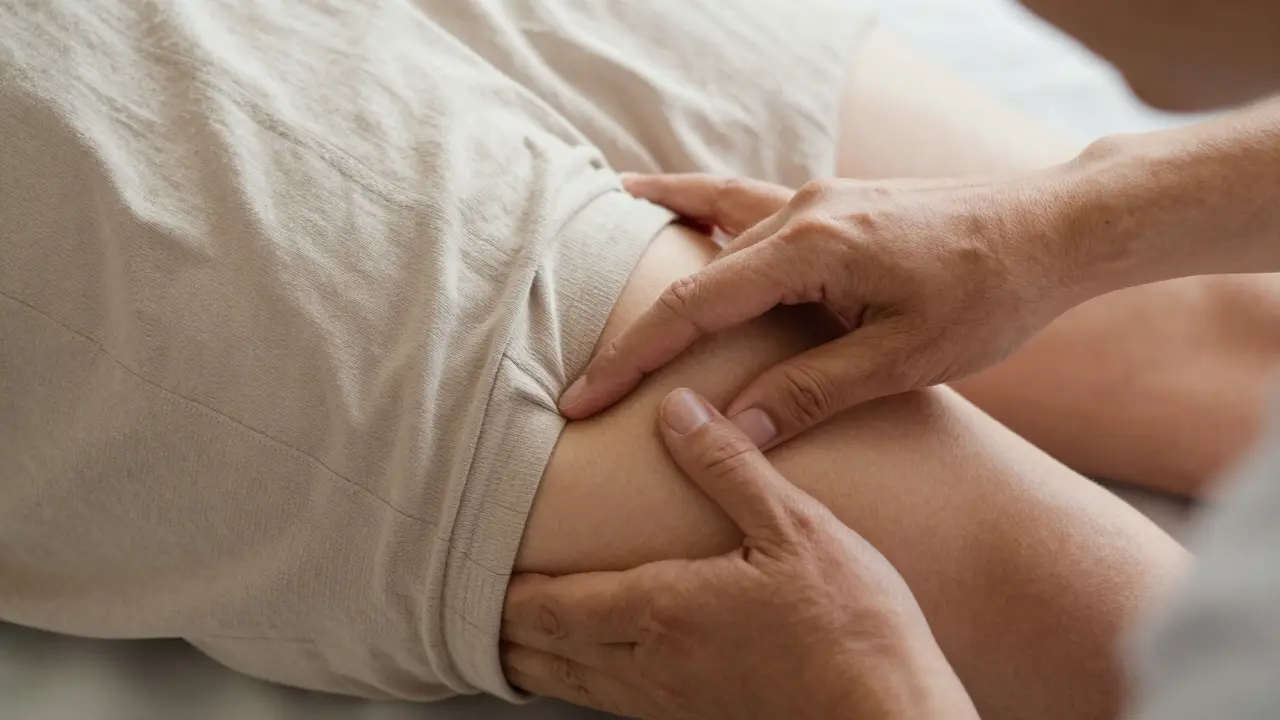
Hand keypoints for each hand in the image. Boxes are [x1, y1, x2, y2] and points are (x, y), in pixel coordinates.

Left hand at [501, 388, 976, 719]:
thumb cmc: (851, 628)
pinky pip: (615, 707)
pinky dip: (580, 686)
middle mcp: (652, 667)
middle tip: (474, 605)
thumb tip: (676, 409)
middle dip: (505, 631)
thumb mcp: (795, 528)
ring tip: (511, 643)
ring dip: (535, 663)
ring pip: (575, 687)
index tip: (476, 569)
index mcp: (662, 609)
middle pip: (548, 654)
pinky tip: (594, 675)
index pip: (552, 605)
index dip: (506, 591)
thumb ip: (729, 466)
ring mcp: (674, 704)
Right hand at [559, 172, 1086, 446]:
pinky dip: (697, 208)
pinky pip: (744, 203)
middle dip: (633, 326)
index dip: (633, 357)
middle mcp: (803, 210)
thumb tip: (730, 428)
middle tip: (580, 375)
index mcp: (814, 247)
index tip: (582, 398)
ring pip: (711, 223)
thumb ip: (812, 390)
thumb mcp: (905, 358)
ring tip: (593, 251)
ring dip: (654, 245)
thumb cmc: (990, 295)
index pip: (696, 307)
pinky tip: (669, 206)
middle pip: (693, 272)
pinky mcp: (832, 202)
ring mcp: (815, 198)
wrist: (1051, 230)